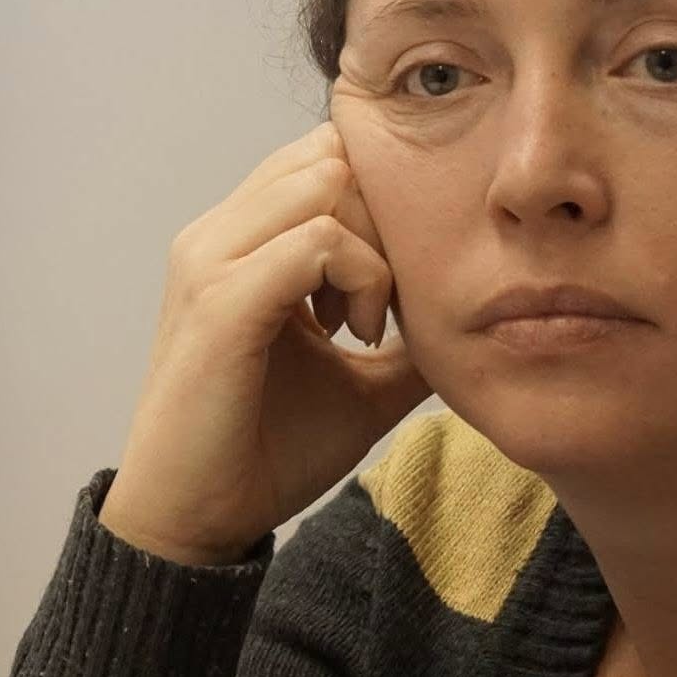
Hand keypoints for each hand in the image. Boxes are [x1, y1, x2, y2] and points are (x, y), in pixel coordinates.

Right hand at [99, 121, 433, 564]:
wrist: (194, 521)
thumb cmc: (266, 451)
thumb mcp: (361, 380)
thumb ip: (408, 332)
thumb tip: (482, 313)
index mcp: (239, 240)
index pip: (325, 158)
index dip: (381, 202)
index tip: (395, 286)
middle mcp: (217, 233)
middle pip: (332, 155)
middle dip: (385, 217)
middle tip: (391, 302)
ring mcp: (211, 260)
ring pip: (326, 182)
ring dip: (375, 246)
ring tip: (373, 322)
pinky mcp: (220, 301)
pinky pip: (315, 242)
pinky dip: (362, 279)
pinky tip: (362, 337)